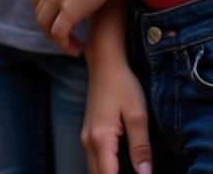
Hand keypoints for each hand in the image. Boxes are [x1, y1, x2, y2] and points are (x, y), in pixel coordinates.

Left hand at [31, 0, 118, 54]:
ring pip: (45, 25)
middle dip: (49, 28)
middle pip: (39, 11)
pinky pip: (59, 33)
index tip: (60, 20)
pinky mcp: (68, 11)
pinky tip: (76, 49)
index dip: (46, 10)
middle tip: (66, 38)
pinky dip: (64, 44)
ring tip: (71, 47)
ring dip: (55, 39)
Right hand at [81, 57, 151, 173]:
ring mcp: (86, 136)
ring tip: (129, 171)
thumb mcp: (138, 116)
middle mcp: (88, 141)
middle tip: (135, 173)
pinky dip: (105, 169)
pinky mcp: (88, 132)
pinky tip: (119, 168)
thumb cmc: (122, 85)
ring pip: (94, 169)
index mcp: (101, 139)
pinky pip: (94, 160)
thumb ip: (141, 148)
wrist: (104, 63)